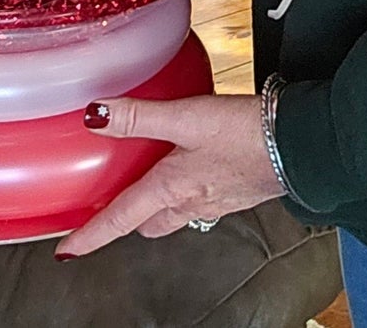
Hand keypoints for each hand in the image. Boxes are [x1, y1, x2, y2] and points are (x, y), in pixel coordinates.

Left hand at [54, 93, 282, 256]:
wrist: (299, 145)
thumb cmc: (246, 134)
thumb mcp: (187, 118)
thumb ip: (140, 116)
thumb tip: (96, 115)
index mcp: (171, 189)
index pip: (120, 219)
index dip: (90, 236)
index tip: (67, 252)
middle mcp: (191, 203)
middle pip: (147, 222)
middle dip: (126, 219)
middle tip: (108, 207)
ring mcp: (215, 201)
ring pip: (174, 213)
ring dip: (156, 205)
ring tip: (147, 180)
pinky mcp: (235, 192)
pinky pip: (199, 201)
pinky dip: (185, 191)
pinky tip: (193, 166)